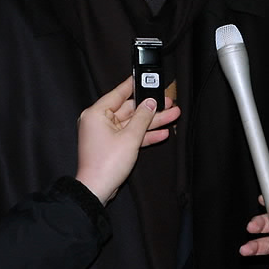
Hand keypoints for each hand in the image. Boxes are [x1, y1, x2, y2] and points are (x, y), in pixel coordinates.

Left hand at [76, 76, 180, 204]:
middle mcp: (99, 121)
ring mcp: (106, 134)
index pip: (118, 94)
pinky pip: (130, 135)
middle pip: (129, 110)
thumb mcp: (130, 137)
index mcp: (96, 113)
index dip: (133, 86)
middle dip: (150, 108)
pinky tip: (162, 133)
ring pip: (133, 123)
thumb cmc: (106, 164)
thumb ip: (142, 118)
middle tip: (168, 102)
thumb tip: (150, 103)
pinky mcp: (112, 146)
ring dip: (152, 122)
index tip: (144, 78)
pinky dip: (145, 135)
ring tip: (172, 116)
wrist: (97, 190)